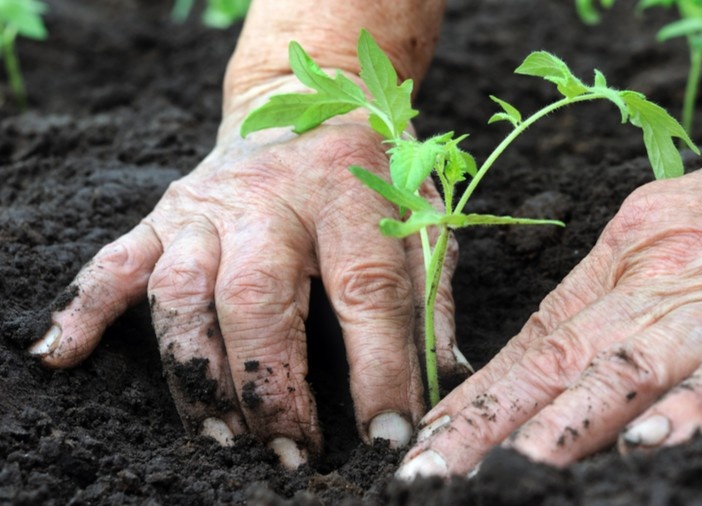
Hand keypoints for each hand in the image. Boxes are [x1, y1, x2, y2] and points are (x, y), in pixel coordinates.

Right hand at [29, 77, 467, 467]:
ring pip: (181, 291)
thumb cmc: (377, 166)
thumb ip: (432, 293)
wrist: (312, 92)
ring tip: (220, 437)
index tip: (386, 435)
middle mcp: (272, 200)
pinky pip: (117, 261)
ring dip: (195, 372)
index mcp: (349, 197)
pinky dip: (86, 309)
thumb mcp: (425, 214)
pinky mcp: (166, 212)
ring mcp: (209, 206)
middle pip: (258, 298)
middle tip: (290, 454)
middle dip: (270, 386)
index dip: (379, 369)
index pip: (366, 290)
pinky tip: (64, 355)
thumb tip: (444, 377)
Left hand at [397, 84, 701, 477]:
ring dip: (562, 429)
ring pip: (625, 372)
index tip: (430, 436)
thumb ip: (615, 286)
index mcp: (623, 255)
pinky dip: (694, 411)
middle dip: (487, 425)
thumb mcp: (669, 225)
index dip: (477, 395)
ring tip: (509, 473)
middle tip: (430, 472)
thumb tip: (555, 348)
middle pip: (556, 362)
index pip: (535, 338)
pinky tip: (653, 447)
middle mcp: (655, 279)